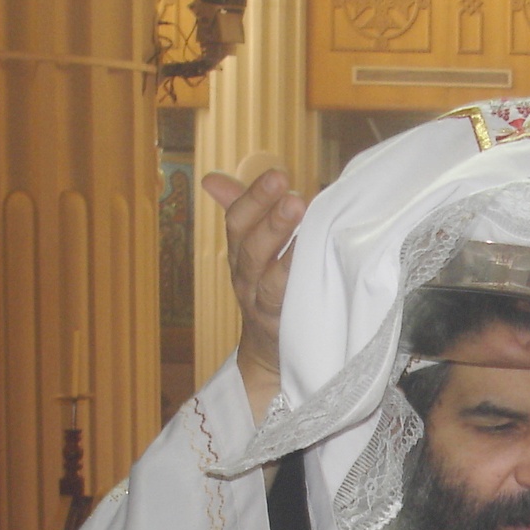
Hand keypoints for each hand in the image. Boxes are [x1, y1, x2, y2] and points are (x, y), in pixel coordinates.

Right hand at [201, 169, 305, 425]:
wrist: (269, 353)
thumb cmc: (267, 290)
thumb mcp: (253, 250)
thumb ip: (244, 212)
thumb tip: (210, 180)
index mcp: (240, 255)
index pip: (237, 222)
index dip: (253, 199)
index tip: (278, 175)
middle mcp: (247, 279)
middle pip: (250, 248)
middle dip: (270, 221)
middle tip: (294, 196)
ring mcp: (264, 306)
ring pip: (269, 279)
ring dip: (285, 252)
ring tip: (305, 225)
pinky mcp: (287, 328)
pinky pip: (291, 307)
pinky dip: (301, 285)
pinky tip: (318, 264)